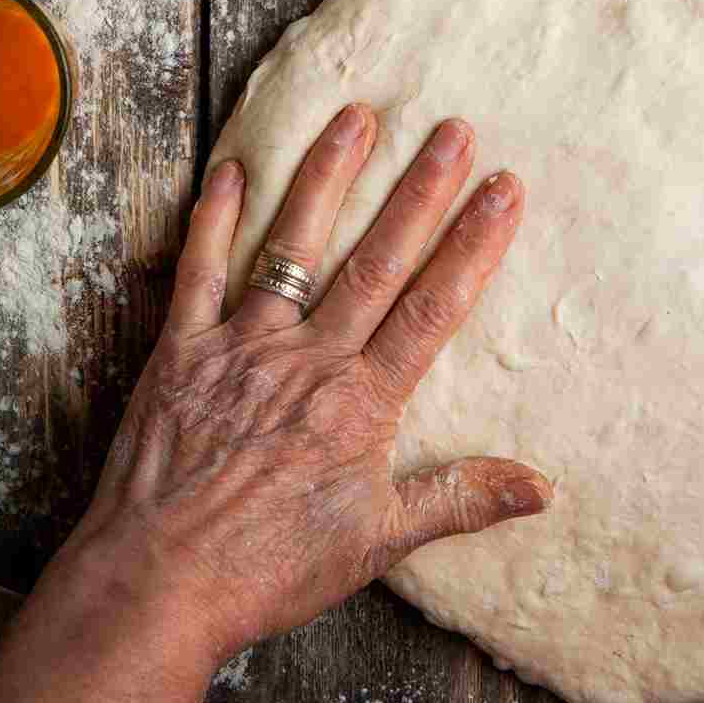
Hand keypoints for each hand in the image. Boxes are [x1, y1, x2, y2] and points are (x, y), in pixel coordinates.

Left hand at [27, 106, 548, 699]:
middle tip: (453, 129)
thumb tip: (545, 488)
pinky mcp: (182, 349)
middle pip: (377, 259)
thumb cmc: (269, 568)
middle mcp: (308, 358)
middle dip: (421, 190)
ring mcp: (243, 345)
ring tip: (357, 116)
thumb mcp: (377, 542)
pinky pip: (200, 270)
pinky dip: (215, 217)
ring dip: (327, 178)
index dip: (473, 245)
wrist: (157, 585)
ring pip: (294, 245)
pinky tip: (233, 167)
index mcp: (362, 401)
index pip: (433, 306)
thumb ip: (460, 499)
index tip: (505, 188)